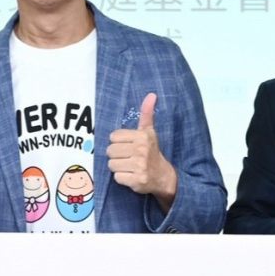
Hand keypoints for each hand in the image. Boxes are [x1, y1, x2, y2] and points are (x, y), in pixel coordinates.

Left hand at [107, 94, 176, 211]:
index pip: (113, 137)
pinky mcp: (136, 180)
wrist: (163, 176)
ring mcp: (139, 166)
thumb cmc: (152, 152)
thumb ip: (147, 114)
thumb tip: (151, 95)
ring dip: (118, 167)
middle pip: (110, 151)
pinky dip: (122, 178)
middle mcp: (141, 150)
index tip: (128, 146)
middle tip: (128, 157)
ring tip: (129, 166)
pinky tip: (131, 175)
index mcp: (142, 137)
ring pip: (111, 164)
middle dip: (116, 155)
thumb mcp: (149, 132)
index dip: (118, 143)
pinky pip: (117, 177)